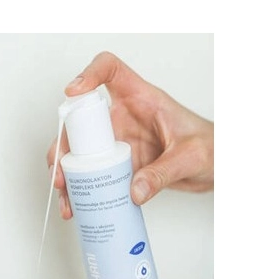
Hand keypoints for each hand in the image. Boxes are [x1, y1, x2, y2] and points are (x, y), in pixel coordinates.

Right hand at [49, 51, 213, 218]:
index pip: (111, 70)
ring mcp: (118, 142)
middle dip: (64, 143)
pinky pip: (93, 176)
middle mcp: (123, 117)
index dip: (89, 74)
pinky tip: (76, 207)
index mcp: (142, 98)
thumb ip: (164, 173)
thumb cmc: (210, 146)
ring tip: (65, 195)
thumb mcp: (191, 157)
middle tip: (61, 169)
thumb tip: (134, 191)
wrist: (217, 166)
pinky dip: (81, 192)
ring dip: (66, 172)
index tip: (74, 91)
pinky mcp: (119, 165)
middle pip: (82, 119)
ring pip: (81, 151)